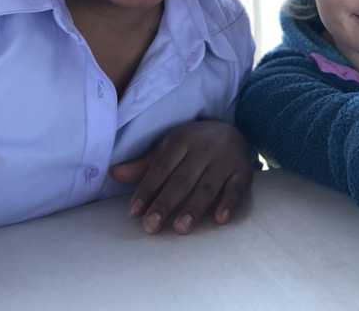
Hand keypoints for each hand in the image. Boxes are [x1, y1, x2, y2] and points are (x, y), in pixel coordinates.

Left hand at [110, 120, 253, 234]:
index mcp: (181, 140)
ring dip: (193, 208)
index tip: (134, 213)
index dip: (146, 190)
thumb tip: (115, 174)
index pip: (161, 168)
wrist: (231, 130)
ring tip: (180, 228)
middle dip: (165, 204)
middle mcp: (203, 148)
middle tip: (151, 227)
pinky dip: (229, 203)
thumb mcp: (169, 147)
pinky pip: (236, 188)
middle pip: (181, 180)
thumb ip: (145, 165)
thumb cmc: (193, 144)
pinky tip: (220, 219)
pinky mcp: (243, 171)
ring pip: (207, 186)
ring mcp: (224, 159)